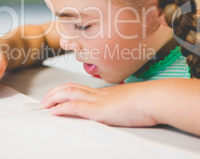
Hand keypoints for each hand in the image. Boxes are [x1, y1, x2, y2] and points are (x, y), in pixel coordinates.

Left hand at [41, 82, 157, 126]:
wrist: (155, 99)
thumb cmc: (148, 102)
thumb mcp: (131, 103)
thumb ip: (122, 105)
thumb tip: (121, 109)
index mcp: (106, 92)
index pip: (81, 88)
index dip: (67, 90)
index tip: (59, 94)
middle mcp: (99, 93)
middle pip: (71, 87)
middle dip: (55, 92)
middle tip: (45, 100)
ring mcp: (98, 100)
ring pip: (68, 94)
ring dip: (53, 98)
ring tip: (44, 105)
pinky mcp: (98, 110)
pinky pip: (74, 106)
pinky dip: (61, 108)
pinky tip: (54, 111)